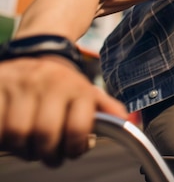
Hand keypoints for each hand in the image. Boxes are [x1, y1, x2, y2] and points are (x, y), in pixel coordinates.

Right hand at [0, 56, 127, 166]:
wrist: (37, 52)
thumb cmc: (63, 83)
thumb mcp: (87, 92)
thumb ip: (106, 108)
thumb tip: (127, 122)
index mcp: (77, 86)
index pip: (77, 127)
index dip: (74, 147)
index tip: (71, 151)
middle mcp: (50, 82)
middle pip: (45, 135)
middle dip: (46, 153)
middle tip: (47, 154)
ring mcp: (21, 84)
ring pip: (16, 134)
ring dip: (21, 148)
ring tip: (28, 144)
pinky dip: (2, 136)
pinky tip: (9, 134)